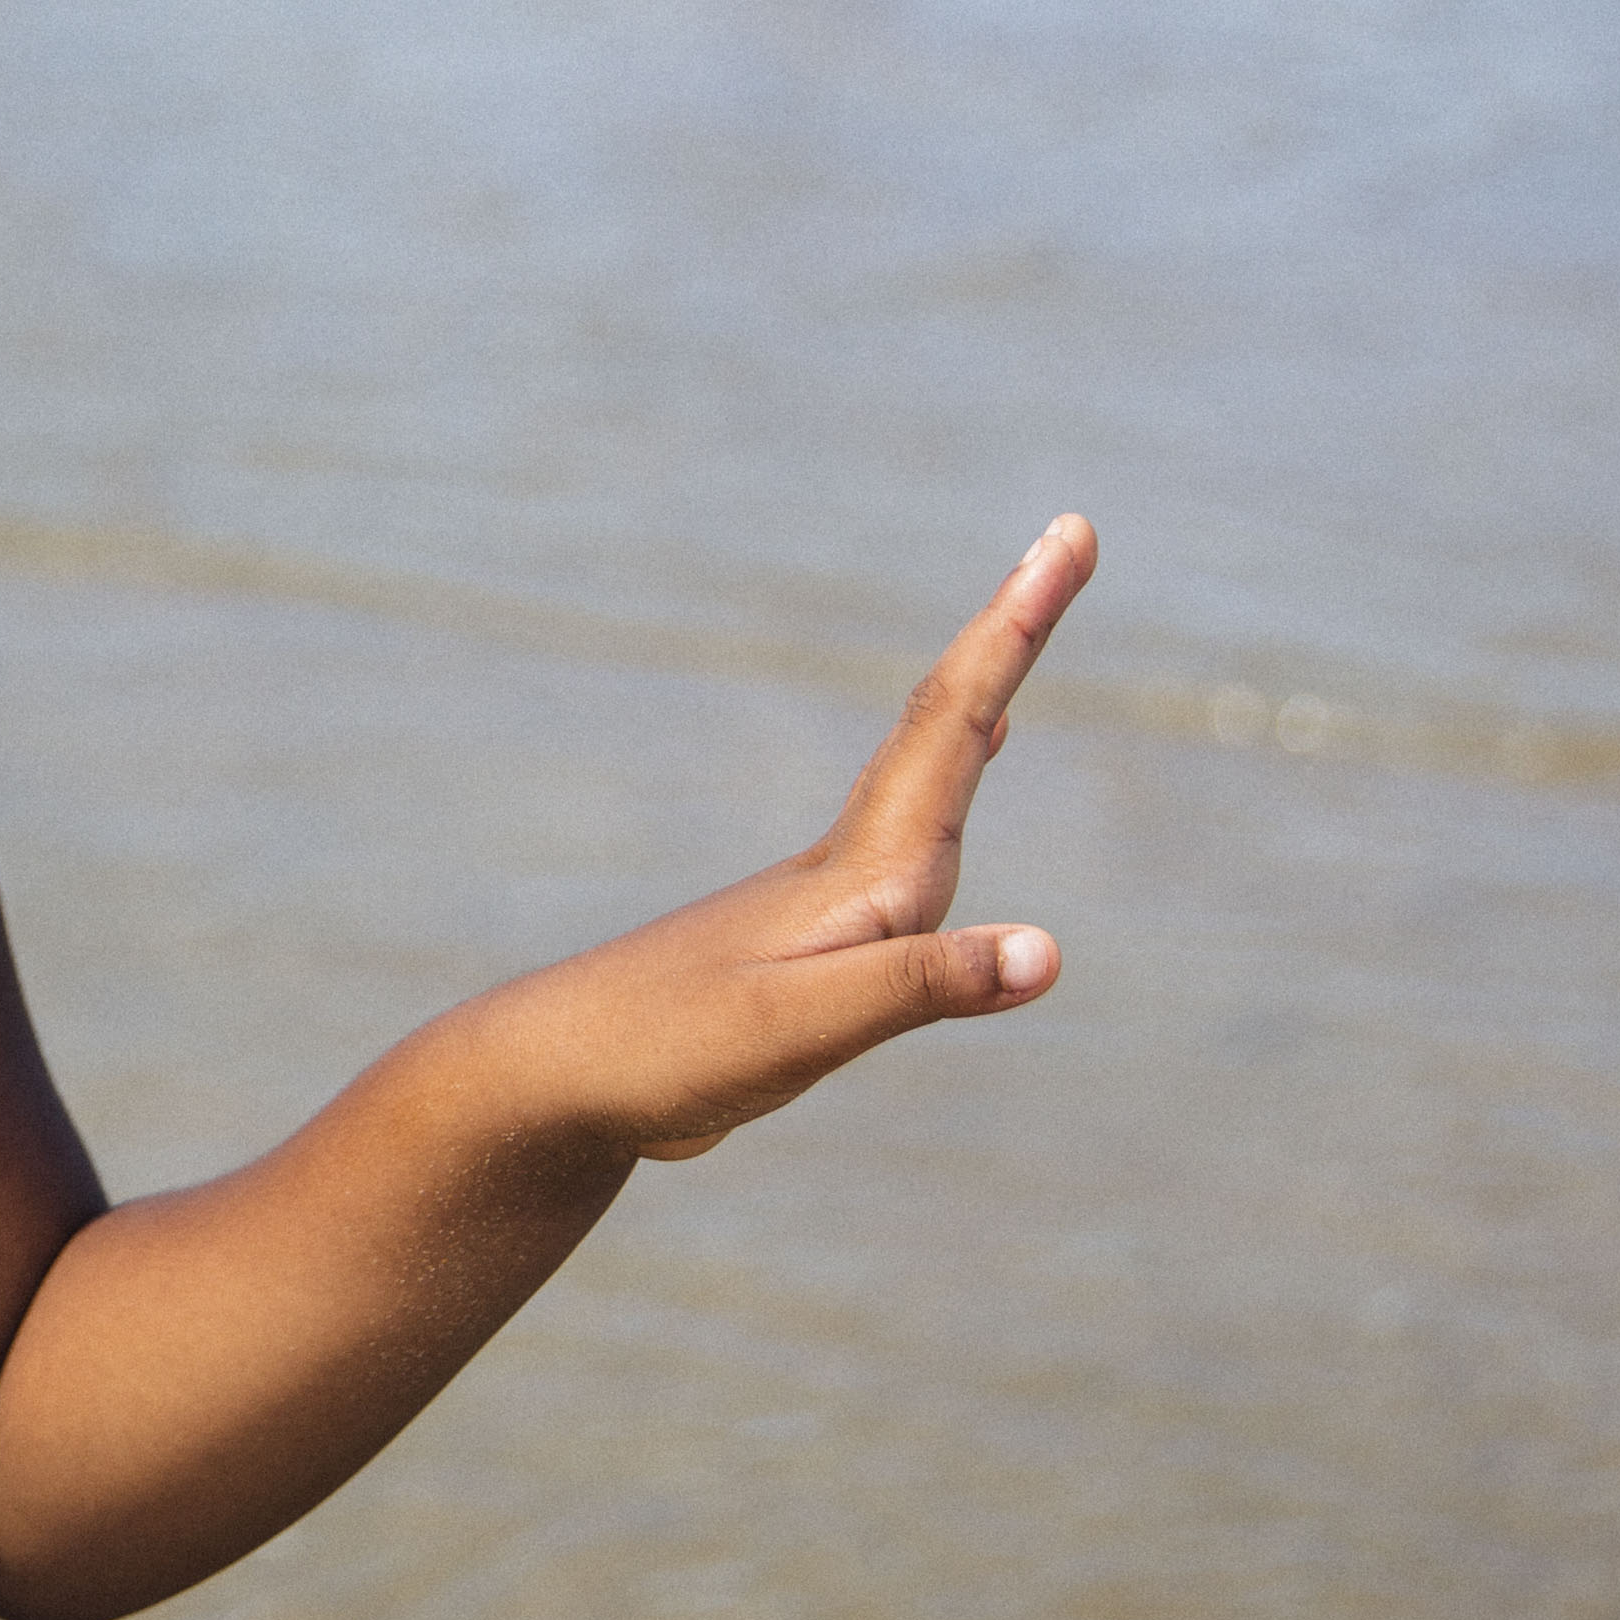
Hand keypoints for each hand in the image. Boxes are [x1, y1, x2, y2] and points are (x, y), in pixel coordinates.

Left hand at [449, 517, 1095, 1161]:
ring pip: (915, 781)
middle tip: (1068, 541)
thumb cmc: (662, 1052)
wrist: (548, 1086)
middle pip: (941, 723)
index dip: (1017, 628)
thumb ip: (920, 987)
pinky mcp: (800, 952)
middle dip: (1010, 634)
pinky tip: (928, 839)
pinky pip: (892, 851)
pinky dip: (933, 809)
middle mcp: (845, 868)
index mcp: (858, 874)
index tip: (1071, 532)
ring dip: (973, 709)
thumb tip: (1048, 953)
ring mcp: (818, 903)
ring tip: (1010, 657)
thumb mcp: (800, 1031)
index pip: (955, 721)